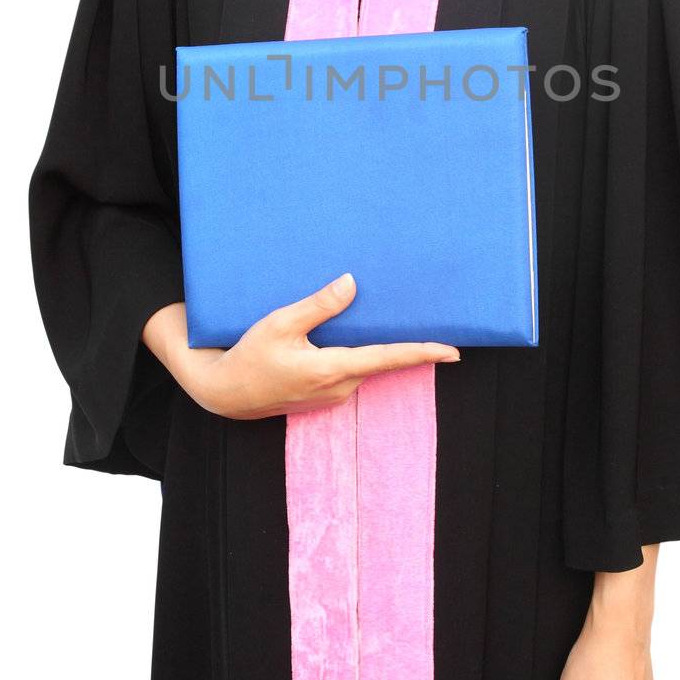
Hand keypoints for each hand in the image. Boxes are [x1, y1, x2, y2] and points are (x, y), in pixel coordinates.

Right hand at [154, 273, 460, 418]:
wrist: (226, 394)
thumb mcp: (279, 324)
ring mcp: (333, 395)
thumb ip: (318, 305)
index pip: (387, 359)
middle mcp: (339, 387)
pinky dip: (355, 354)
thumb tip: (352, 283)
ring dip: (372, 345)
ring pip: (364, 364)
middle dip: (400, 341)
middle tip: (425, 316)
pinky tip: (346, 336)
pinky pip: (349, 370)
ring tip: (381, 317)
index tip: (453, 351)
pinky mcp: (325, 396)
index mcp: (332, 369)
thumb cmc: (250, 356)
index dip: (422, 353)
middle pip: (380, 359)